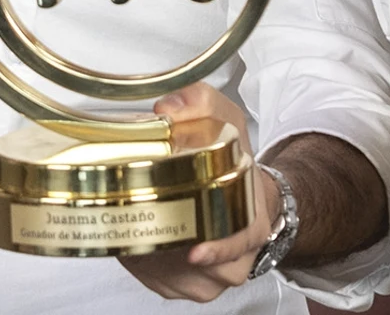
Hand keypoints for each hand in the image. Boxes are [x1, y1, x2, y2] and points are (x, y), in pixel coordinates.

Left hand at [119, 84, 280, 302]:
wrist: (249, 199)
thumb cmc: (239, 167)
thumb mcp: (228, 121)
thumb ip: (200, 103)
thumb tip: (169, 107)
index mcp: (251, 226)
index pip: (238, 245)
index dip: (219, 250)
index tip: (198, 251)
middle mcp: (232, 260)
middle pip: (195, 265)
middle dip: (164, 241)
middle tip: (143, 214)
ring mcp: (206, 279)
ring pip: (169, 275)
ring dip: (148, 252)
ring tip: (138, 221)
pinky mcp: (180, 287)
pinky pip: (153, 280)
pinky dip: (141, 260)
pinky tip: (138, 236)